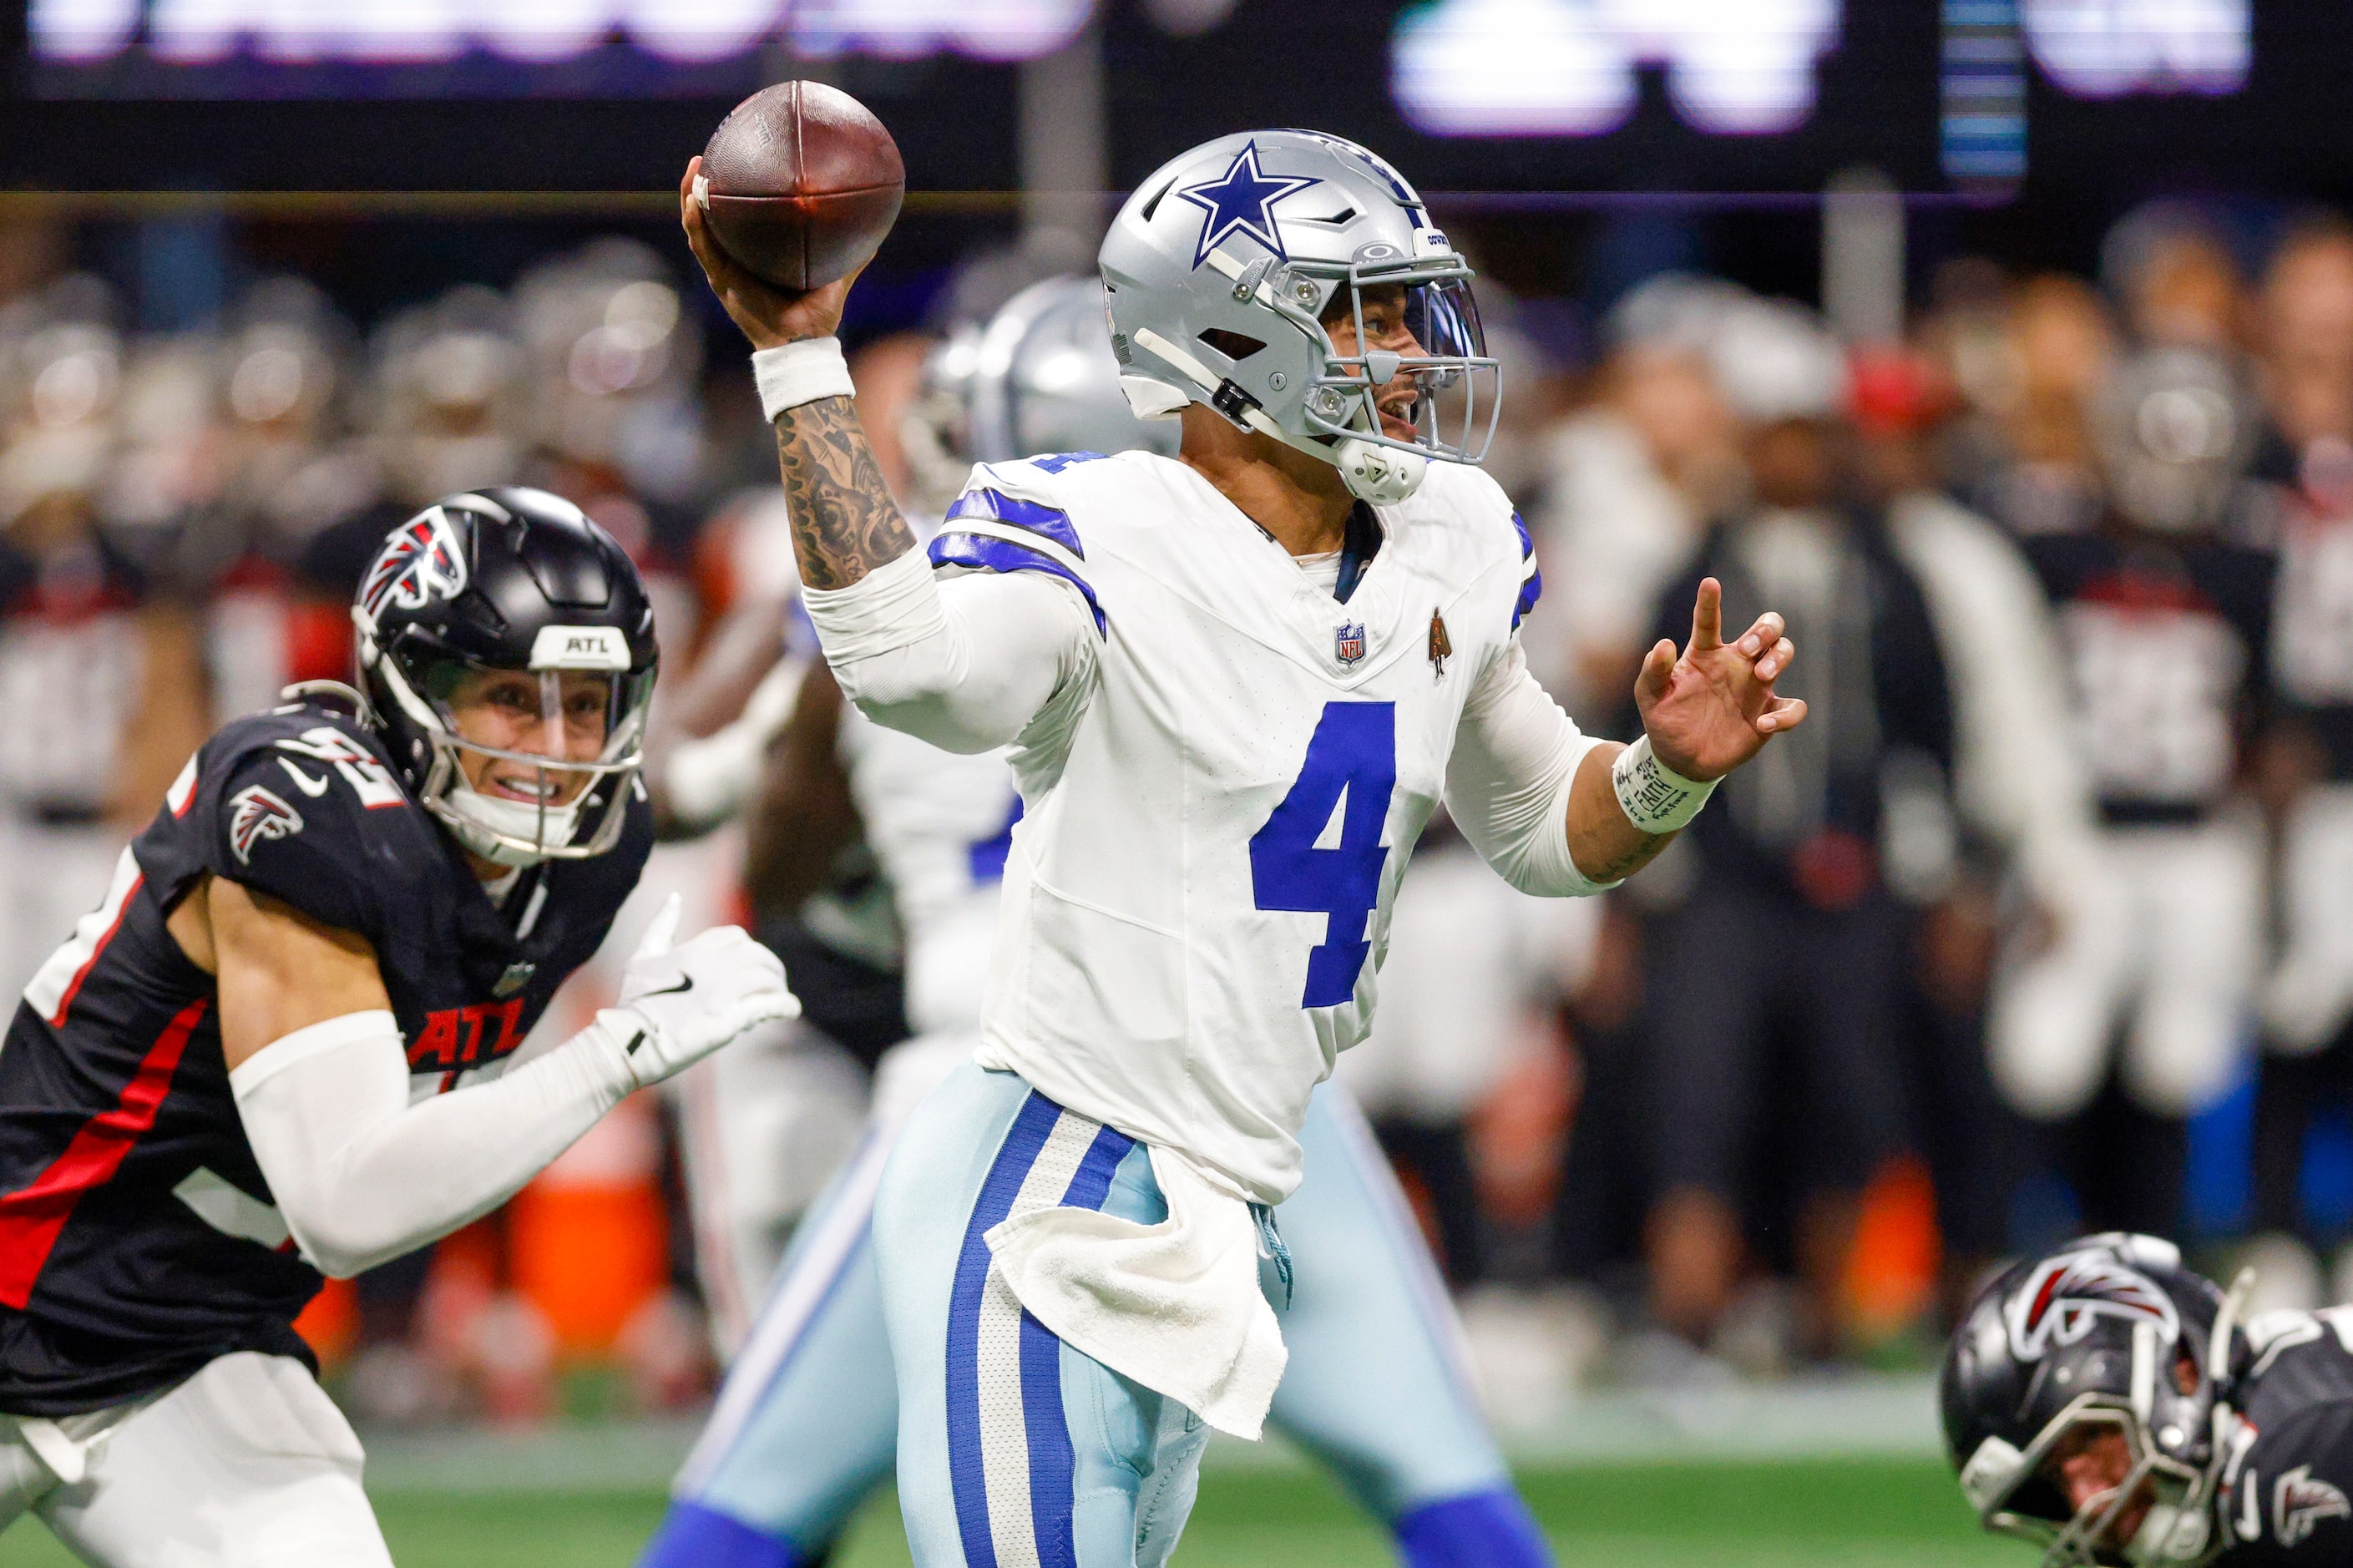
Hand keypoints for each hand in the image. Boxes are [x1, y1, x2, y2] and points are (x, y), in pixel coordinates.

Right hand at [602, 894, 798, 1087]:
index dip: (747, 949)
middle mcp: (712, 965)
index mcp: (694, 949)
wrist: (629, 1042)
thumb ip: (661, 925)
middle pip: (757, 955)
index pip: (736, 937)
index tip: (748, 965)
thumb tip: (674, 897)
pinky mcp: (730, 1019)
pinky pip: (768, 1005)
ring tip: (780, 996)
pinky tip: (791, 1009)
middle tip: (773, 981)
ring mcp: (722, 992)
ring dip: (778, 985)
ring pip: (766, 977)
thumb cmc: (633, 1002)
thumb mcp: (642, 956)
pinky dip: (785, 1005)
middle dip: (769, 966)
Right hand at [679, 157, 862, 349]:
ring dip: (691, 195)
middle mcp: (736, 258)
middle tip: (707, 156)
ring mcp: (725, 268)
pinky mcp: (721, 280)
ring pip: (699, 225)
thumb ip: (852, 255)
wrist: (803, 342)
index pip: (739, 218)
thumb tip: (874, 232)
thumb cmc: (817, 315)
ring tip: (695, 167)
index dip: (733, 192)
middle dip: (704, 186)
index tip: (736, 162)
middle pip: (712, 215)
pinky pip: (701, 246)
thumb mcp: (837, 276)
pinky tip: (692, 200)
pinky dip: (695, 222)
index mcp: (756, 255)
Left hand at [1633, 578, 1807, 781]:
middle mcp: (1736, 663)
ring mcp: (1755, 687)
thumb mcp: (1650, 695)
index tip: (1709, 584)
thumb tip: (1664, 644)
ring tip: (1761, 676)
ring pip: (1784, 653)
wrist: (1679, 758)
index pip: (1709, 621)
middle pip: (1767, 628)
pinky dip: (1786, 714)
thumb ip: (1654, 670)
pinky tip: (1763, 724)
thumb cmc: (1665, 719)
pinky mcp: (1767, 713)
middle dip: (1765, 629)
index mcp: (1706, 654)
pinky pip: (1793, 707)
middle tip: (1748, 649)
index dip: (1709, 601)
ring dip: (1779, 658)